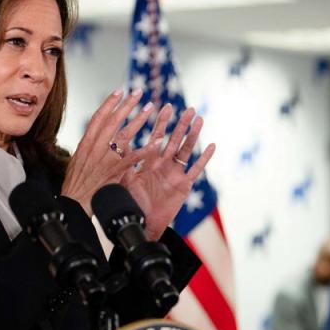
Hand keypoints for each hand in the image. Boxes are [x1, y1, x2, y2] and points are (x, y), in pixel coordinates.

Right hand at [61, 89, 151, 214]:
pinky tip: (157, 141)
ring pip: (124, 135)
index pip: (99, 117)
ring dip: (138, 120)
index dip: (110, 102)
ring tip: (149, 108)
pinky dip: (145, 150)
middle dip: (126, 105)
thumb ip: (91, 146)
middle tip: (138, 92)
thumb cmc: (76, 182)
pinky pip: (133, 158)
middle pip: (113, 121)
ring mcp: (105, 158)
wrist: (75, 202)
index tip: (120, 91)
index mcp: (86, 142)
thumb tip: (98, 135)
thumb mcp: (79, 158)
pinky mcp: (115, 171)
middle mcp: (95, 147)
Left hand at [121, 104, 215, 239]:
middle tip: (188, 108)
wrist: (139, 222)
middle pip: (174, 140)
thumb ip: (124, 161)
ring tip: (199, 120)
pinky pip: (195, 170)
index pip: (157, 137)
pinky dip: (204, 158)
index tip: (164, 106)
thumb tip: (117, 142)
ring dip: (193, 135)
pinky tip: (212, 146)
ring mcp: (175, 174)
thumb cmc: (130, 203)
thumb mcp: (124, 178)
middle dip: (181, 124)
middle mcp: (164, 165)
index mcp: (150, 161)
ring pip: (186, 151)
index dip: (161, 123)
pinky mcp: (183, 186)